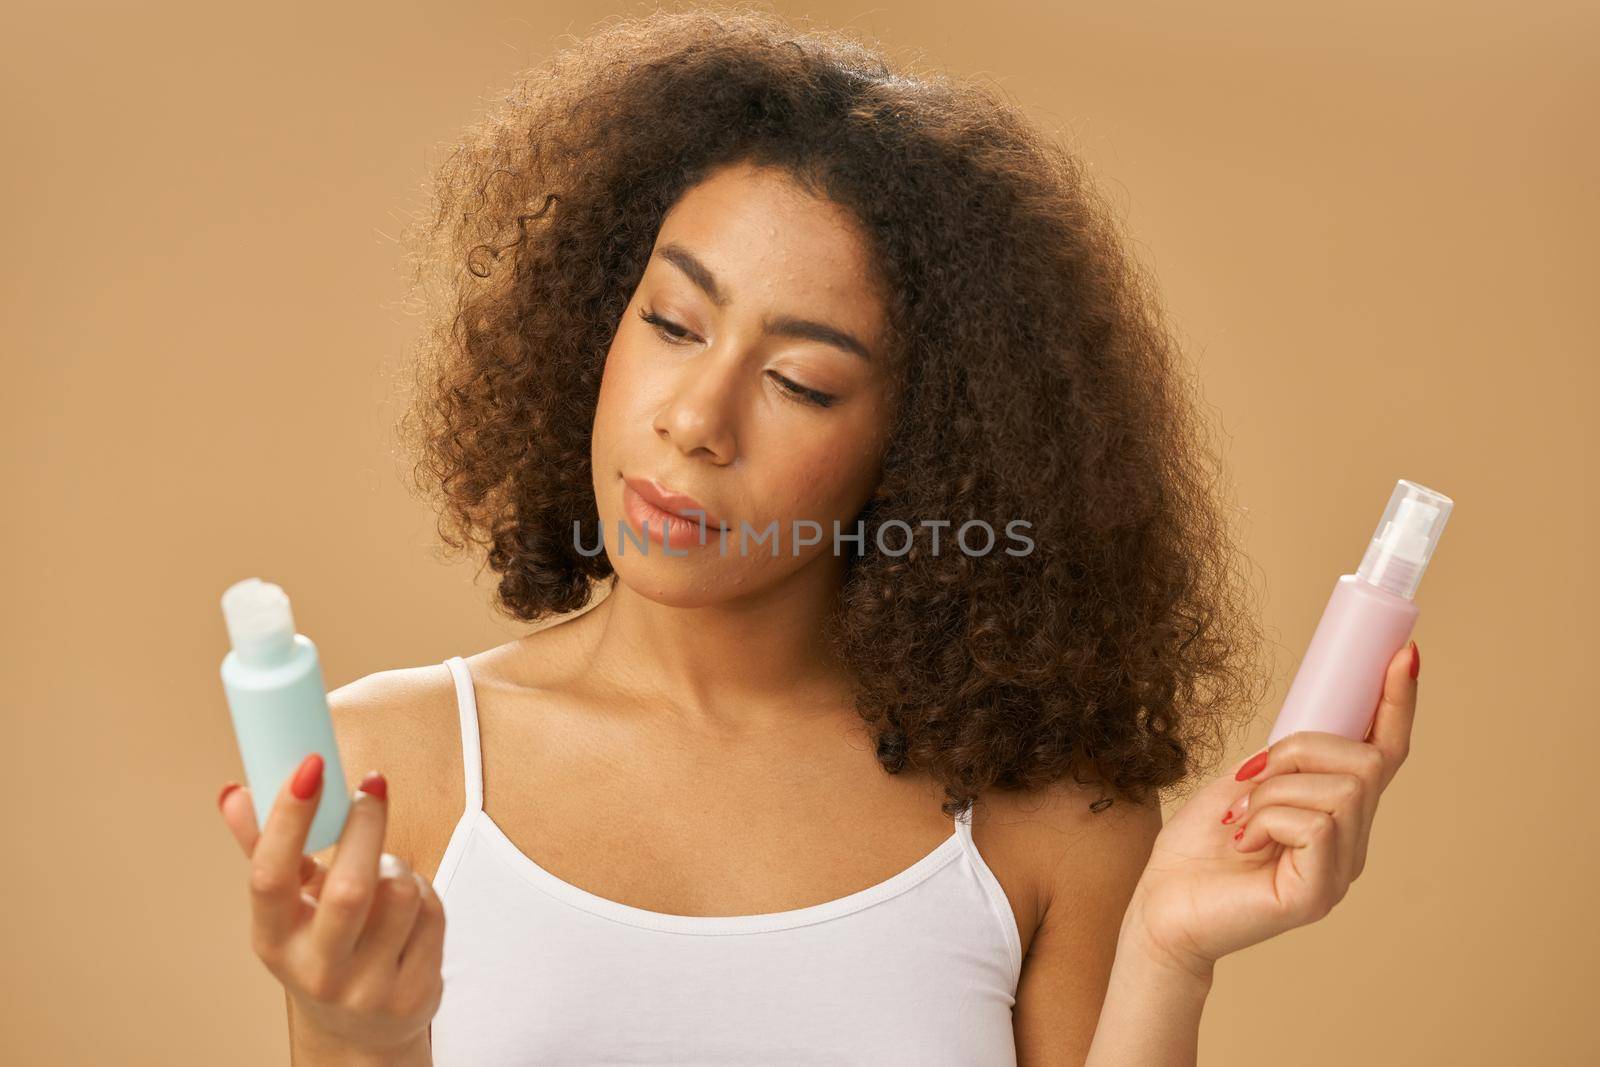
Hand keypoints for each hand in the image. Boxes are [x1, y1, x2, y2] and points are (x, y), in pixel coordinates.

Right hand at [216, 755, 444, 1056]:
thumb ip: (264, 849)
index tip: (311, 766)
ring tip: (385, 876)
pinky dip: (424, 897)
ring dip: (399, 866)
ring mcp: (368, 988)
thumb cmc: (321, 950)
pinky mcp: (414, 993)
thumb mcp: (287, 911)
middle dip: (366, 824)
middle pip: (350, 887)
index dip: (290, 817)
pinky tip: (407, 912)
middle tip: (372, 785)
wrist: (362, 1031)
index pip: (271, 875)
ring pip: (401, 892)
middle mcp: (317, 970)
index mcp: (273, 941)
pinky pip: (432, 913)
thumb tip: (233, 792)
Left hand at [1120, 641, 1418, 979]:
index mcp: (1336, 814)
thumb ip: (1281, 763)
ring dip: (1274, 790)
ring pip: (1341, 788)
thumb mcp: (1241, 784)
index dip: (1396, 704)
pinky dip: (1267, 819)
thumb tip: (1307, 736)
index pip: (1384, 754)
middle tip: (1250, 780)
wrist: (1160, 909)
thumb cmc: (1195, 851)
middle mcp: (1350, 843)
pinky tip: (1243, 843)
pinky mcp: (1318, 894)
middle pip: (1365, 761)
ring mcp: (1339, 871)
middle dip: (1301, 750)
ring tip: (1241, 819)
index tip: (1404, 654)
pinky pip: (1316, 824)